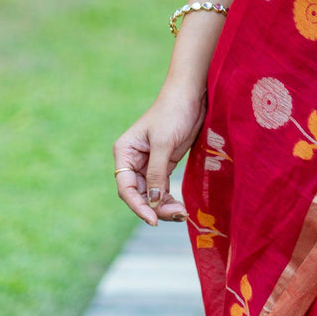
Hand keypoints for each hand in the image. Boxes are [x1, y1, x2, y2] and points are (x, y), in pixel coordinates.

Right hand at [113, 85, 206, 225]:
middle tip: (177, 215)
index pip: (126, 187)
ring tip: (182, 213)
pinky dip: (170, 198)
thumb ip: (156, 173)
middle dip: (155, 207)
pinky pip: (163, 188)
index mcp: (125, 152)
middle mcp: (133, 160)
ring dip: (164, 206)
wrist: (191, 96)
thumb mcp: (163, 143)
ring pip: (151, 194)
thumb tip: (152, 201)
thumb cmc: (173, 113)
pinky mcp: (164, 164)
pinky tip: (181, 207)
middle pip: (138, 194)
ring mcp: (149, 164)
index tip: (153, 219)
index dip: (138, 205)